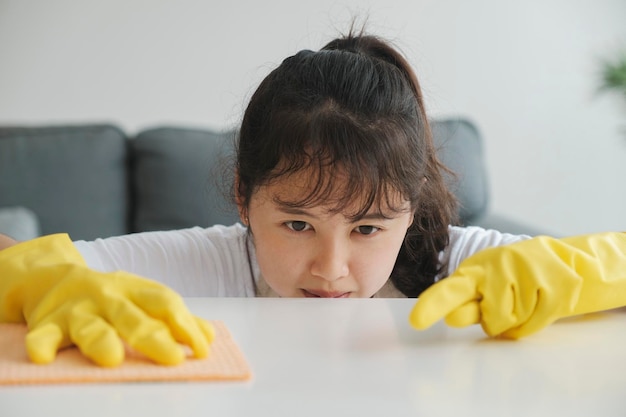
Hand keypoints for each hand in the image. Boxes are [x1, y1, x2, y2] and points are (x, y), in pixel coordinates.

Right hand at [1, 234, 213, 366]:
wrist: (54, 279)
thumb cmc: (110, 296)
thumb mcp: (142, 299)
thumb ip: (174, 318)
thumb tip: (208, 336)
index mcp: (136, 291)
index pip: (165, 304)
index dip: (186, 325)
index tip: (202, 348)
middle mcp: (109, 297)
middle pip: (132, 317)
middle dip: (153, 337)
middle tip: (173, 358)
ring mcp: (78, 309)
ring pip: (90, 325)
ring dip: (101, 339)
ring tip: (112, 357)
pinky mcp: (48, 323)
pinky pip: (44, 335)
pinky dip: (42, 345)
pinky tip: (44, 357)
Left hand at [409, 233, 625, 337]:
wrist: (557, 258)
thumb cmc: (509, 275)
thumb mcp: (483, 283)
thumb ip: (466, 302)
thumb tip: (452, 317)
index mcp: (475, 269)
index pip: (451, 289)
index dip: (434, 305)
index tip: (416, 322)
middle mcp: (499, 269)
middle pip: (490, 319)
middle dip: (494, 319)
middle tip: (501, 301)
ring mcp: (529, 275)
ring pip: (512, 324)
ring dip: (515, 320)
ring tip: (523, 298)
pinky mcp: (554, 287)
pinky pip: (534, 324)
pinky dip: (533, 323)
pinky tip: (537, 303)